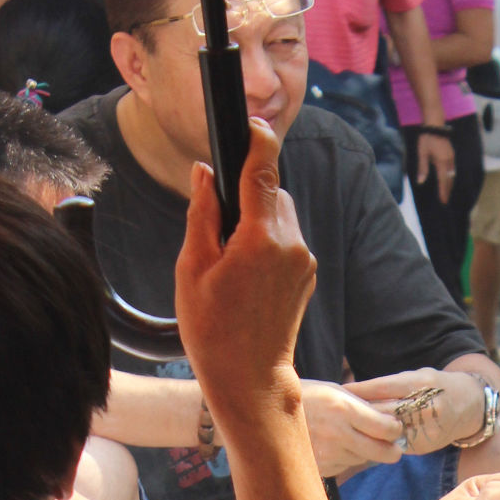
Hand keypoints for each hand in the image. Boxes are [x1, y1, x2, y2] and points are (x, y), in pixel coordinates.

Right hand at [176, 118, 316, 433]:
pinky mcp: (307, 274)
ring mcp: (303, 261)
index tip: (250, 120)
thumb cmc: (213, 330)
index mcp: (260, 238)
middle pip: (271, 191)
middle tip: (217, 227)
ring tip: (229, 258)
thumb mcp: (192, 267)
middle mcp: (291, 244)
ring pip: (279, 214)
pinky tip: (245, 273)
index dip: (256, 138)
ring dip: (256, 219)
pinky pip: (286, 239)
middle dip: (246, 194)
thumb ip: (202, 213)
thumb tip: (204, 172)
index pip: (262, 168)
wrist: (249, 379)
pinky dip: (267, 241)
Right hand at [302, 379, 404, 475]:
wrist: (266, 411)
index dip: (395, 430)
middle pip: (382, 452)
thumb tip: (394, 415)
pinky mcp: (320, 468)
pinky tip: (334, 445)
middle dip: (392, 450)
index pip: (385, 428)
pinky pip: (345, 466)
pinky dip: (346, 458)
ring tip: (352, 437)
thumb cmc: (308, 395)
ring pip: (364, 459)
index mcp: (343, 409)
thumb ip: (363, 405)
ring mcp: (327, 454)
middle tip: (394, 446)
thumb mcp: (335, 391)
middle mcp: (337, 433)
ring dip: (366, 452)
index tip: (394, 427)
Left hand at [350, 368, 487, 453]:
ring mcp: (424, 428)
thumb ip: (390, 385)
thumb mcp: (417, 377)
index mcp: (421, 384)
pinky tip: (360, 441)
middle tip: (335, 412)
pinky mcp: (421, 446)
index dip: (360, 390)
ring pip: (386, 431)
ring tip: (343, 427)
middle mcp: (424, 406)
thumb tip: (352, 392)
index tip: (339, 391)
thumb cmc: (436, 386)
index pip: (384, 387)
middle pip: (383, 411)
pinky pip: (392, 445)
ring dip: (365, 430)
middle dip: (359, 412)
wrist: (470, 407)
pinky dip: (376, 443)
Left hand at [419, 131, 455, 200]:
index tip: (443, 201)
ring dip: (450, 184)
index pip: (443, 181)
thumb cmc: (426, 138)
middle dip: (447, 190)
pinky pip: (453, 169)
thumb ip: (422, 168)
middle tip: (445, 200)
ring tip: (447, 192)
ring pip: (453, 175)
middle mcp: (449, 161)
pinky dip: (451, 176)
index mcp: (441, 162)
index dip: (443, 192)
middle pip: (450, 180)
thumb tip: (420, 182)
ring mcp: (452, 157)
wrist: (435, 125)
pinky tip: (448, 179)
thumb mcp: (422, 153)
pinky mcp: (452, 154)